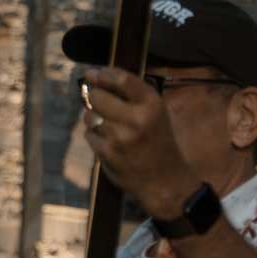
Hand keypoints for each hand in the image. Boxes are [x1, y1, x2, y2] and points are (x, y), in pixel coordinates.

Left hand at [79, 68, 200, 219]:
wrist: (167, 182)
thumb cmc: (159, 144)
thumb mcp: (156, 115)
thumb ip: (132, 97)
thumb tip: (94, 79)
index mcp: (153, 105)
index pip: (121, 79)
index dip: (102, 74)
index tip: (92, 74)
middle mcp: (137, 118)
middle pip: (97, 96)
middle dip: (95, 99)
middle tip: (101, 105)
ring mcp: (121, 136)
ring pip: (90, 116)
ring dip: (94, 120)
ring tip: (110, 129)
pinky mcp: (108, 152)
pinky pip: (89, 135)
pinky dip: (95, 137)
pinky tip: (110, 144)